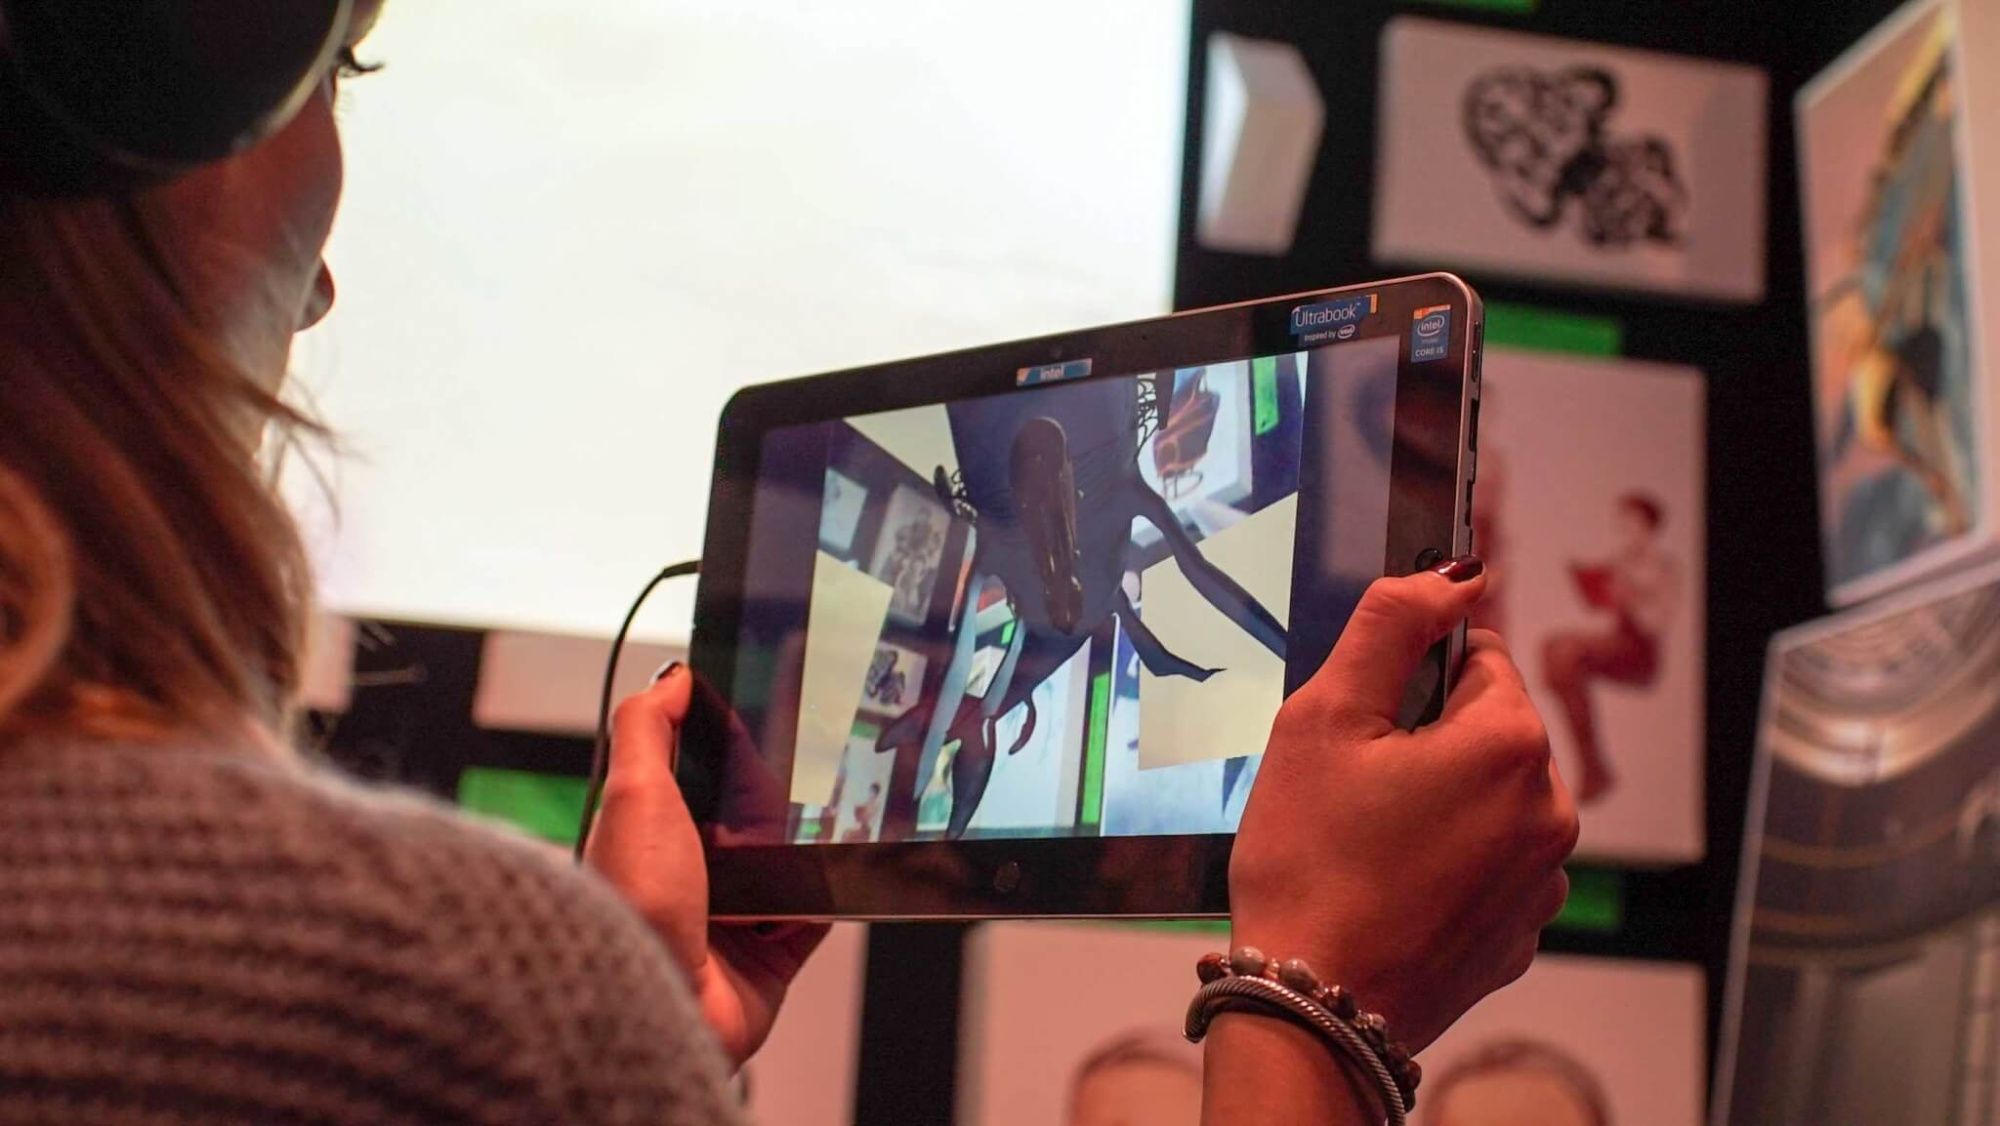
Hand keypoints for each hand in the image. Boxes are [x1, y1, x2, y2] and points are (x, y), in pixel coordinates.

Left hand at [584, 664, 827, 1065]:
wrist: (660, 1004)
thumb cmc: (633, 907)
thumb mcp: (633, 793)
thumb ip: (647, 727)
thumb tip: (673, 677)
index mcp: (650, 835)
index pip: (698, 773)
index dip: (730, 744)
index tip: (768, 714)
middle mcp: (690, 877)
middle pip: (749, 817)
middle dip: (778, 796)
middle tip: (816, 763)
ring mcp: (732, 920)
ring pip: (788, 863)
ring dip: (808, 846)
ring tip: (836, 812)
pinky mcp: (770, 957)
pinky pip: (817, 914)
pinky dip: (831, 895)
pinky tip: (840, 868)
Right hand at [1228, 562, 1578, 1051]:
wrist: (1313, 1005)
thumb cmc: (1308, 862)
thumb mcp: (1323, 719)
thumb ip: (1390, 626)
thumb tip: (1451, 574)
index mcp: (1511, 743)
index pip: (1480, 658)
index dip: (1413, 680)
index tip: (1366, 723)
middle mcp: (1552, 808)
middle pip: (1491, 731)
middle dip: (1429, 742)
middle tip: (1355, 787)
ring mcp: (1544, 880)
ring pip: (1492, 799)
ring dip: (1443, 802)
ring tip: (1369, 844)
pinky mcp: (1524, 934)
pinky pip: (1492, 866)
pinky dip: (1450, 864)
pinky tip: (1392, 887)